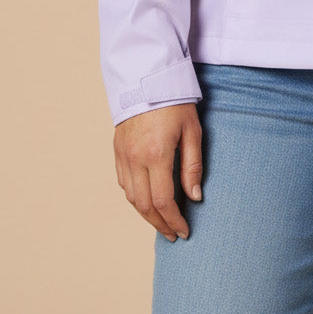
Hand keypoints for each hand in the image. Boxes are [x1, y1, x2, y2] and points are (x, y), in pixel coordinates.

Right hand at [114, 103, 202, 240]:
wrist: (145, 78)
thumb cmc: (174, 102)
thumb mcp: (192, 131)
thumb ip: (193, 165)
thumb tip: (195, 197)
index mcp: (157, 154)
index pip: (164, 200)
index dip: (174, 220)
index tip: (184, 231)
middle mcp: (136, 158)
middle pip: (145, 205)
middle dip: (160, 224)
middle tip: (173, 235)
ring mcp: (123, 155)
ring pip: (131, 198)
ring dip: (146, 215)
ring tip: (162, 223)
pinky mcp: (117, 151)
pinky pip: (124, 183)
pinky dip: (135, 198)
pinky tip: (146, 201)